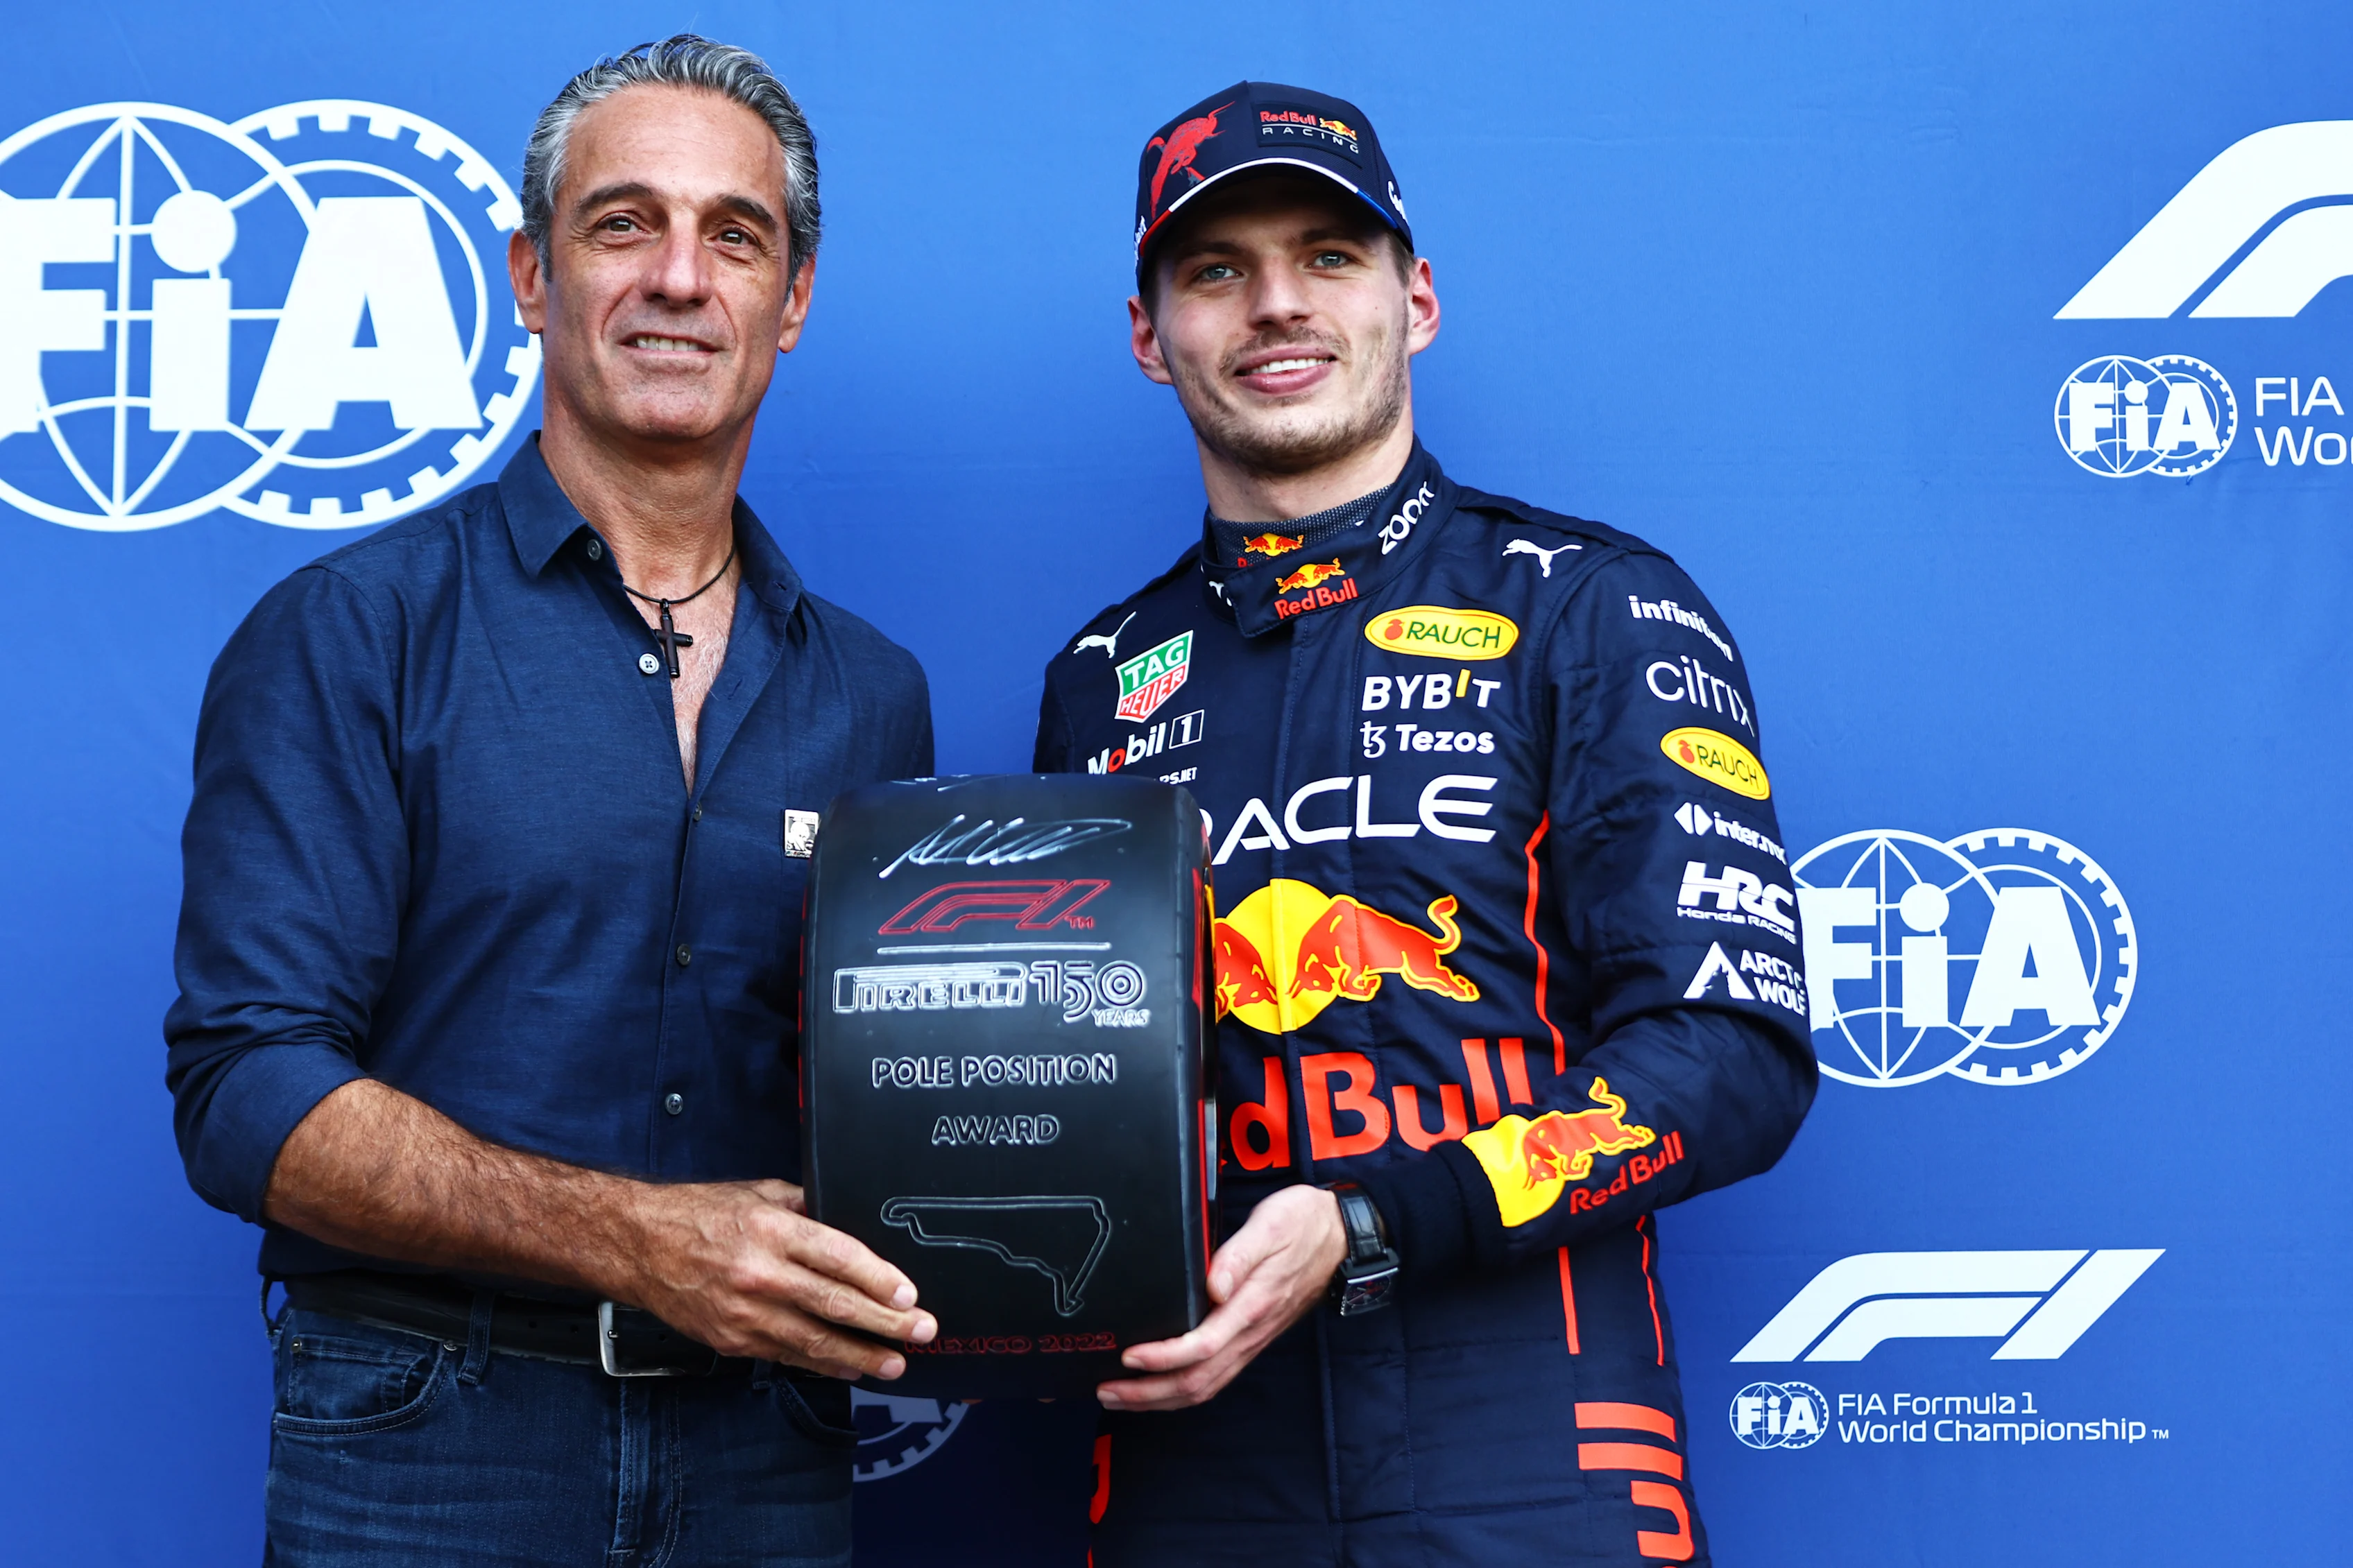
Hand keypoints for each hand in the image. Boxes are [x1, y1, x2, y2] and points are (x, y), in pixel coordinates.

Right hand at [617, 1177, 936, 1379]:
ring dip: (861, 1355)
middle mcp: (760, 1272)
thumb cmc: (697, 1214)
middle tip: (920, 1332)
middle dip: (885, 1322)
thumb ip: (806, 1206)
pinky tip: (849, 1367)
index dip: (879, 1279)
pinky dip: (822, 1364)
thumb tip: (851, 1219)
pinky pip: (787, 1355)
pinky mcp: (732, 1339)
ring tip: (894, 1363)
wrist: (638, 1245)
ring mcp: (745, 1312)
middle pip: (835, 1303)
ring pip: (814, 1340)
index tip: (909, 1295)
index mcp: (771, 1229)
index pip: (839, 1257)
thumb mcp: (758, 1193)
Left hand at [1096, 1184, 1344, 1410]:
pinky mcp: (1251, 1339)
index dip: (1163, 1358)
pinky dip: (1183, 1391)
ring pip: (1205, 1386)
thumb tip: (1212, 1285)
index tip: (1129, 1358)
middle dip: (1149, 1392)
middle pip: (1197, 1380)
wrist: (1339, 1237)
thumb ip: (1239, 1256)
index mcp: (1251, 1305)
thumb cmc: (1302, 1226)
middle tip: (1106, 1391)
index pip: (1202, 1346)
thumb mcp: (1271, 1226)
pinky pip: (1216, 1377)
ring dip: (1160, 1399)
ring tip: (1121, 1398)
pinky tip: (1161, 1388)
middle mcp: (1250, 1332)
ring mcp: (1251, 1340)